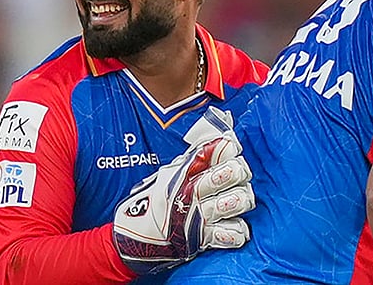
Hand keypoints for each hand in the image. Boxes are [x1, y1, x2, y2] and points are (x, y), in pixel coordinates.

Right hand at [113, 107, 255, 274]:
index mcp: (182, 173)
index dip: (225, 149)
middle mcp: (187, 192)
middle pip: (222, 176)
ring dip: (239, 200)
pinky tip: (239, 230)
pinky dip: (234, 233)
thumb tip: (223, 133)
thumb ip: (194, 157)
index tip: (232, 148)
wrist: (130, 237)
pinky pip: (223, 235)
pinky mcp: (197, 240)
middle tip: (240, 173)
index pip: (208, 154)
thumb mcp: (169, 174)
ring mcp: (193, 216)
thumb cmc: (155, 201)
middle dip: (236, 172)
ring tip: (243, 199)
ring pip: (227, 203)